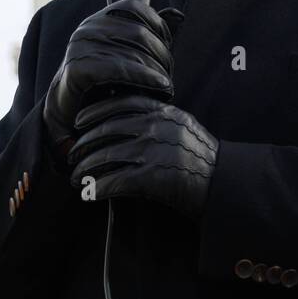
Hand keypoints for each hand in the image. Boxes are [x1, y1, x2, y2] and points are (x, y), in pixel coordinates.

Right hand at [41, 0, 183, 176]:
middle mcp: (87, 29)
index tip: (169, 45)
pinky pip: (120, 69)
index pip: (134, 7)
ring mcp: (80, 47)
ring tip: (168, 86)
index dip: (157, 24)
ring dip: (157, 71)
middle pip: (139, 33)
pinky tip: (160, 86)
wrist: (66, 108)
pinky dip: (144, 77)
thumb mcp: (123, 53)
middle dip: (162, 54)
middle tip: (171, 74)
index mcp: (98, 19)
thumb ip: (148, 33)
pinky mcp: (77, 69)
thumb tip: (178, 14)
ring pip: (133, 52)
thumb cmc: (100, 81)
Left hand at [66, 93, 217, 222]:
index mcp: (164, 112)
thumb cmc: (204, 158)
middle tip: (71, 155)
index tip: (78, 121)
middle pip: (107, 130)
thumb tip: (127, 119)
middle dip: (84, 144)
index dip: (95, 111)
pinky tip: (89, 194)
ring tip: (76, 179)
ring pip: (107, 156)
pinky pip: (116, 181)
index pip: (121, 104)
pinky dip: (98, 188)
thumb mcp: (184, 126)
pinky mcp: (153, 177)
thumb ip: (159, 119)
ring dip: (86, 169)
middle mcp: (156, 127)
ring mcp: (154, 151)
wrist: (226, 184)